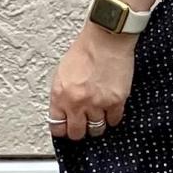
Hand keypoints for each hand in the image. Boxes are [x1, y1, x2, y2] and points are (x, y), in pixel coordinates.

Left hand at [48, 22, 136, 141]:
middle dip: (80, 130)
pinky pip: (114, 120)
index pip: (57, 127)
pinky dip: (113, 116)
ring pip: (96, 130)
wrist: (106, 39)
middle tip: (84, 125)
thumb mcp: (63, 73)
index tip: (67, 128)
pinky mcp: (115, 101)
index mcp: (59, 95)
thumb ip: (62, 95)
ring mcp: (97, 104)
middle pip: (77, 133)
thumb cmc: (86, 50)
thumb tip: (64, 111)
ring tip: (99, 114)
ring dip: (97, 123)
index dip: (63, 130)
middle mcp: (76, 102)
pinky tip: (111, 108)